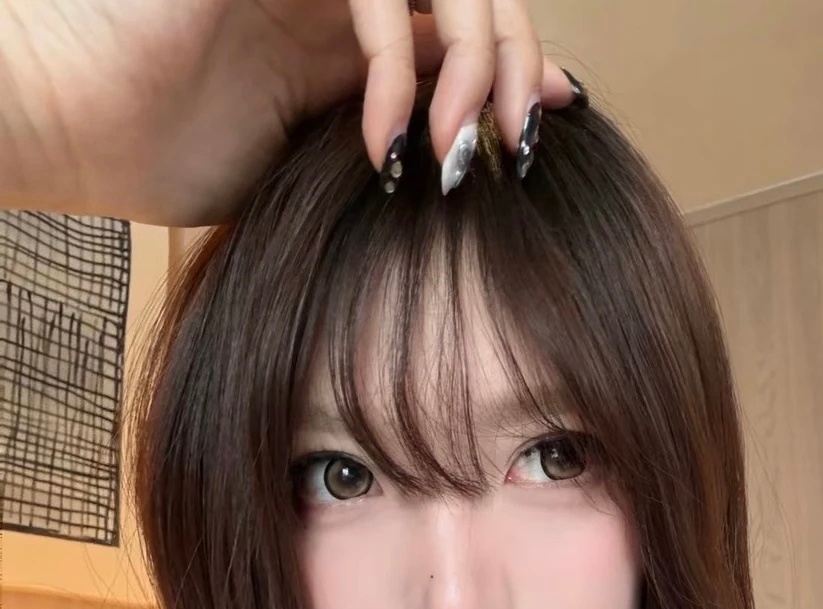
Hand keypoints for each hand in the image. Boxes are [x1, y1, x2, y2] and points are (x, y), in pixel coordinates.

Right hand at [0, 0, 578, 224]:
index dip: (521, 69)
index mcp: (351, 31)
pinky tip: (386, 143)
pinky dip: (399, 69)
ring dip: (477, 63)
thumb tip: (466, 148)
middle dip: (519, 66)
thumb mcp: (309, 159)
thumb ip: (389, 136)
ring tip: (457, 153)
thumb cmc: (169, 155)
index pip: (466, 27)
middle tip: (520, 148)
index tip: (540, 134)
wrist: (74, 133)